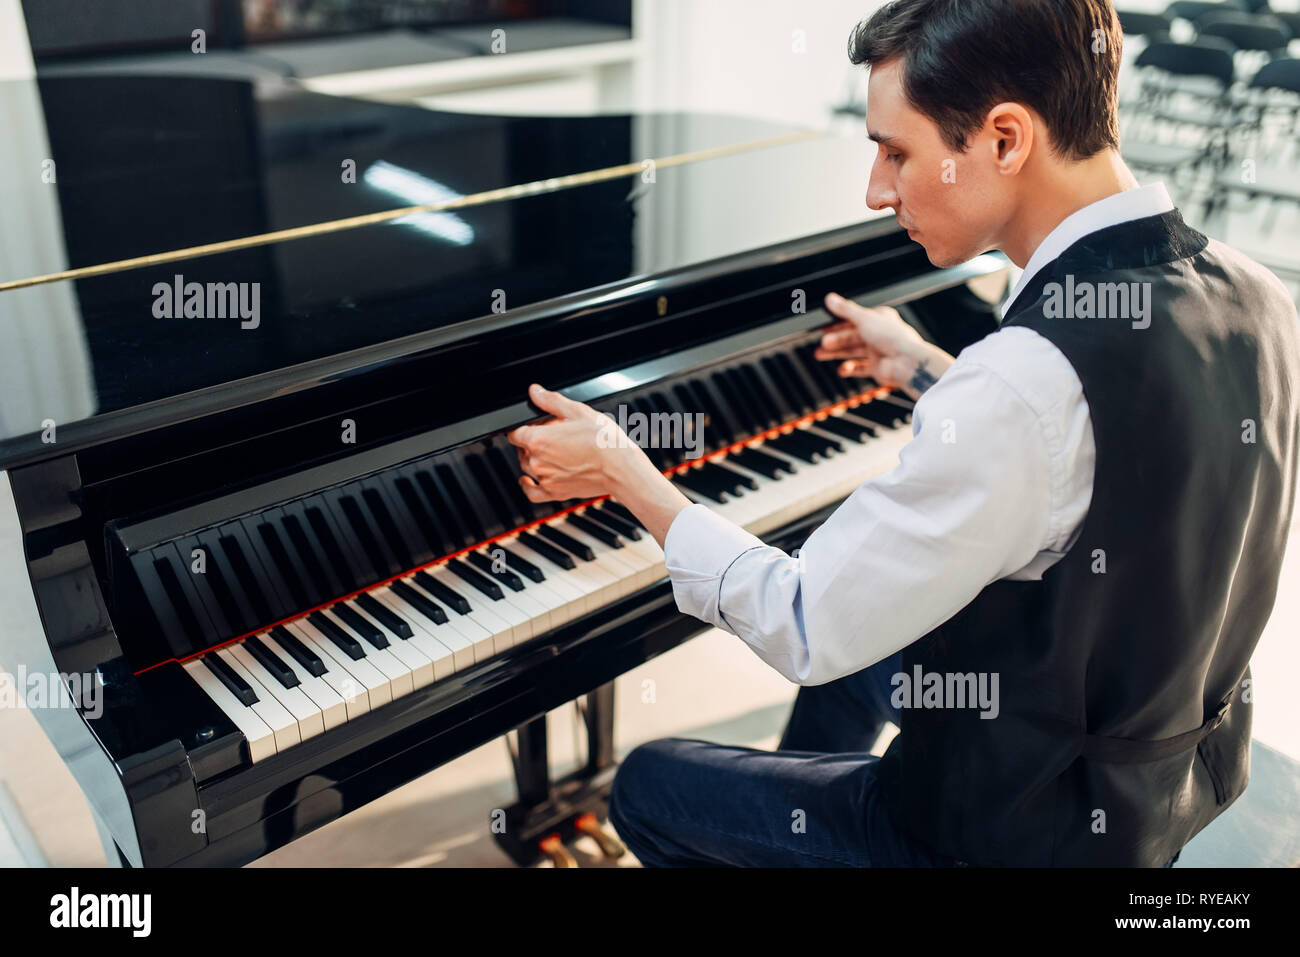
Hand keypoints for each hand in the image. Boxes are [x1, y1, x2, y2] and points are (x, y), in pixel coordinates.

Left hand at [506, 384, 656, 503]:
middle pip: (521, 449)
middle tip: (554, 436)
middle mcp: (537, 461)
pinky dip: (527, 486)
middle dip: (532, 441)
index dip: (524, 427)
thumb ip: (551, 401)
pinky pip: (531, 493)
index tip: (535, 426)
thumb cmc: (604, 441)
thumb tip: (535, 392)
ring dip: (533, 459)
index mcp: (538, 439)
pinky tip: (527, 480)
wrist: (621, 468)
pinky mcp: (554, 493)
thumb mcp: (578, 411)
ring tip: (553, 452)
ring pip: (526, 467)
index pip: (514, 432)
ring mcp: (545, 479)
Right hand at [815, 293, 953, 398]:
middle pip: (851, 336)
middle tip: (822, 343)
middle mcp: (879, 335)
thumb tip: (830, 299)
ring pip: (852, 351)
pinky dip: (849, 369)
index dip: (838, 323)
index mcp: (879, 318)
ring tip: (821, 354)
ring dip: (837, 353)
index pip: (854, 319)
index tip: (823, 326)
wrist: (907, 362)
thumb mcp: (864, 318)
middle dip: (835, 340)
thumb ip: (845, 310)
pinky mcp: (877, 368)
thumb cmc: (894, 338)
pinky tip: (842, 369)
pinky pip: (860, 368)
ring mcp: (878, 352)